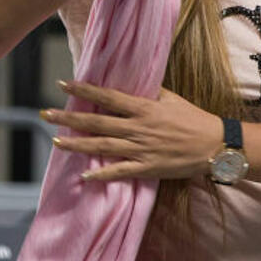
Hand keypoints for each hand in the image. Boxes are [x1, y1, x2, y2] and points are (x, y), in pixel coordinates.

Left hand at [44, 80, 221, 181]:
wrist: (215, 145)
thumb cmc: (195, 120)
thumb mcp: (173, 100)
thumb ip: (150, 93)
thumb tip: (132, 86)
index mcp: (144, 108)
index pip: (107, 97)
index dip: (84, 90)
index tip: (63, 84)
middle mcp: (138, 128)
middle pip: (96, 122)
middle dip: (68, 118)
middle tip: (45, 114)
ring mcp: (141, 149)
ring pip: (102, 146)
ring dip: (77, 144)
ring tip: (55, 141)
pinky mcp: (147, 168)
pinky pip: (119, 171)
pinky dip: (101, 174)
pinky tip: (84, 176)